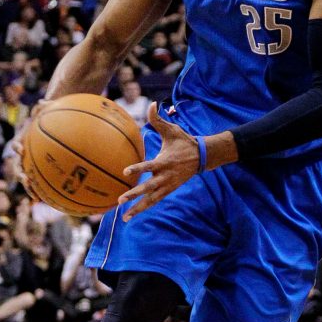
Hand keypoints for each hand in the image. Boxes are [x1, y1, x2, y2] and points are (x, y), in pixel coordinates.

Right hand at [13, 100, 50, 200]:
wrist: (52, 124)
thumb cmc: (49, 117)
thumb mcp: (47, 110)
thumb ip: (44, 106)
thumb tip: (44, 100)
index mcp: (25, 141)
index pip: (17, 144)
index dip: (17, 147)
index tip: (20, 150)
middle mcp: (25, 155)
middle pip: (19, 167)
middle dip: (21, 175)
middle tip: (26, 180)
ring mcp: (32, 164)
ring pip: (29, 179)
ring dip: (31, 189)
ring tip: (36, 198)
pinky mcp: (40, 171)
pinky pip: (44, 183)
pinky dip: (46, 192)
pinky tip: (54, 201)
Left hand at [118, 103, 199, 219]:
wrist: (201, 157)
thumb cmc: (183, 141)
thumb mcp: (172, 130)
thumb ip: (158, 119)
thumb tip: (151, 103)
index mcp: (164, 161)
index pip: (149, 166)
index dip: (138, 168)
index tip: (125, 171)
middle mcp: (165, 176)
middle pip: (148, 187)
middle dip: (134, 194)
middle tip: (120, 200)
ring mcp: (168, 185)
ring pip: (151, 200)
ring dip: (138, 209)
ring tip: (124, 218)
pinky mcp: (169, 190)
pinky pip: (155, 201)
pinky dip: (144, 208)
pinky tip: (132, 215)